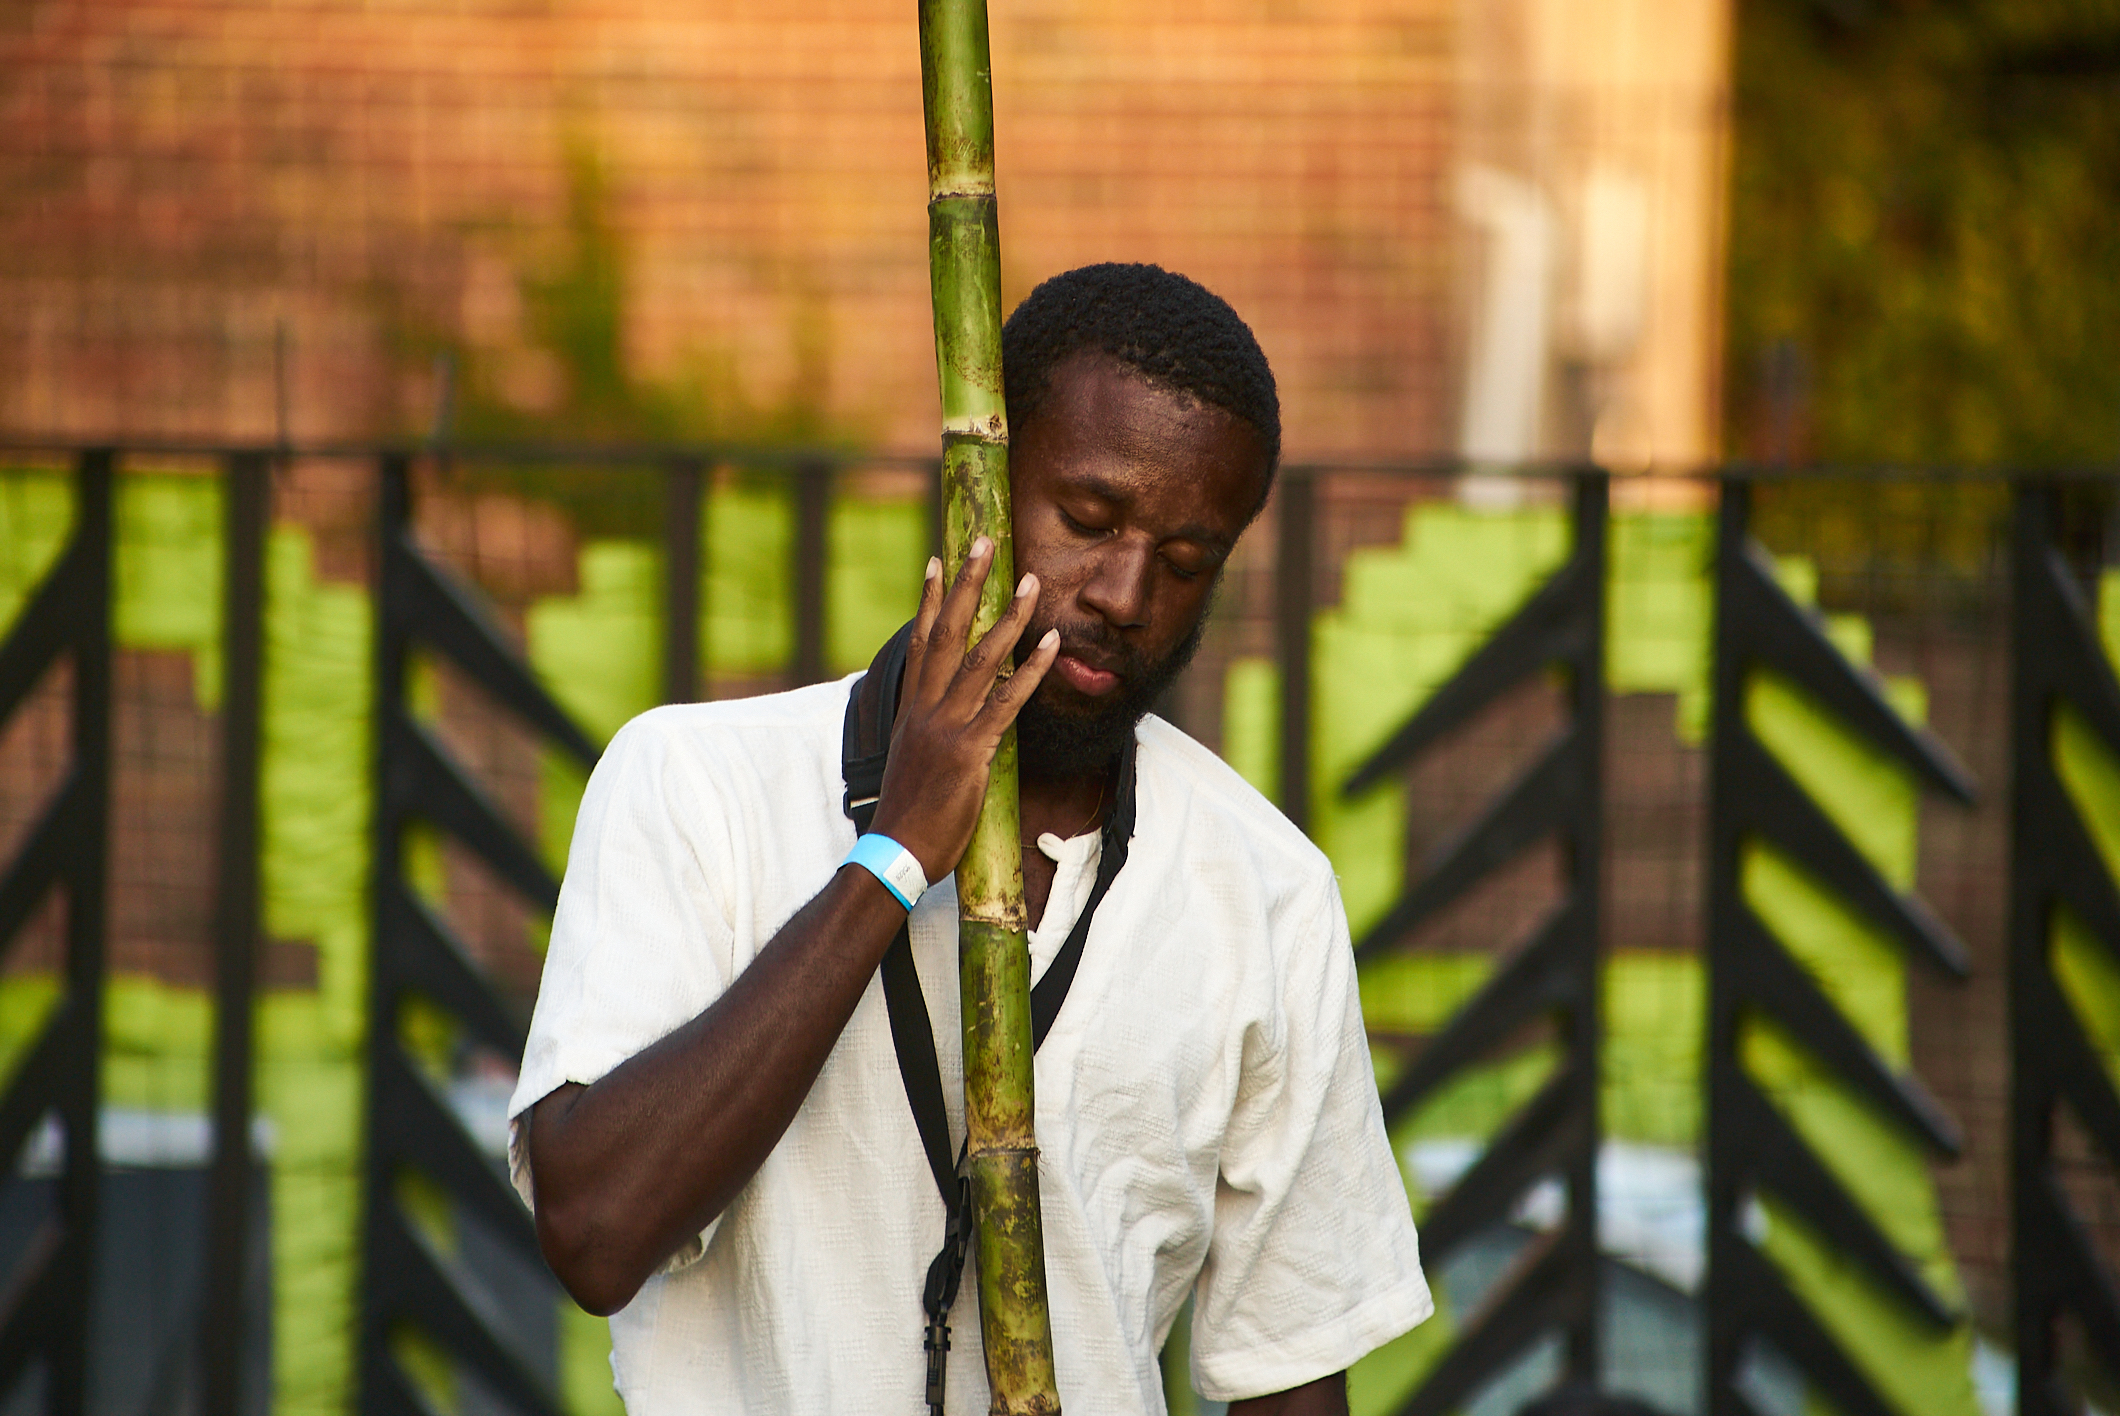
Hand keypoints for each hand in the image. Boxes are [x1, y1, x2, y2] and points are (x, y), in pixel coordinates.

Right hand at [868, 537, 1058, 882]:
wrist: (894, 853)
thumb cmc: (908, 817)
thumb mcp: (914, 763)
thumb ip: (930, 734)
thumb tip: (947, 724)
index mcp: (910, 709)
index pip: (921, 641)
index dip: (930, 599)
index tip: (938, 560)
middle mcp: (925, 708)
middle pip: (948, 632)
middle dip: (968, 584)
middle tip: (985, 542)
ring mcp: (946, 726)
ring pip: (981, 658)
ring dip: (1010, 617)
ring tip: (1033, 582)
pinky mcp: (969, 750)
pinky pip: (1007, 702)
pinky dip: (1031, 671)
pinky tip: (1052, 645)